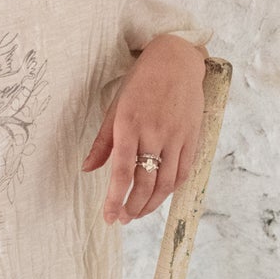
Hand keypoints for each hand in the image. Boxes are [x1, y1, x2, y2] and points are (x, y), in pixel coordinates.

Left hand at [81, 34, 205, 222]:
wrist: (177, 60)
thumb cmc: (142, 82)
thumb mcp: (116, 106)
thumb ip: (103, 142)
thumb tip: (87, 169)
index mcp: (130, 125)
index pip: (122, 172)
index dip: (115, 199)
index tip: (109, 217)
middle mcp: (154, 133)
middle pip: (145, 183)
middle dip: (133, 207)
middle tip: (122, 218)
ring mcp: (176, 137)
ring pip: (166, 183)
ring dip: (151, 204)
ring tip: (137, 213)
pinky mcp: (192, 138)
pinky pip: (182, 172)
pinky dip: (170, 189)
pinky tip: (158, 196)